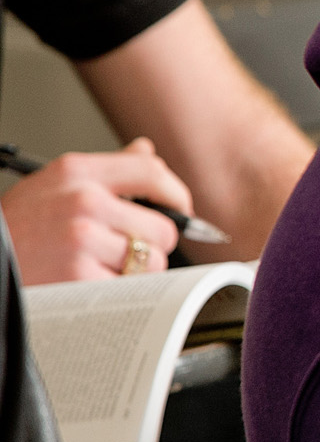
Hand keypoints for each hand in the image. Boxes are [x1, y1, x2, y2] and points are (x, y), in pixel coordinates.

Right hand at [0, 139, 185, 283]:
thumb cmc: (17, 225)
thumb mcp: (55, 184)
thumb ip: (106, 170)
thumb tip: (145, 150)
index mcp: (77, 172)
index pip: (152, 171)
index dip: (176, 194)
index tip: (179, 209)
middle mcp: (83, 201)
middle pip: (162, 228)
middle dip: (151, 245)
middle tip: (122, 250)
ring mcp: (81, 239)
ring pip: (152, 262)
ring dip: (135, 272)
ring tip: (99, 266)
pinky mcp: (78, 275)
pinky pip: (128, 288)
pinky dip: (116, 291)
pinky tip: (88, 282)